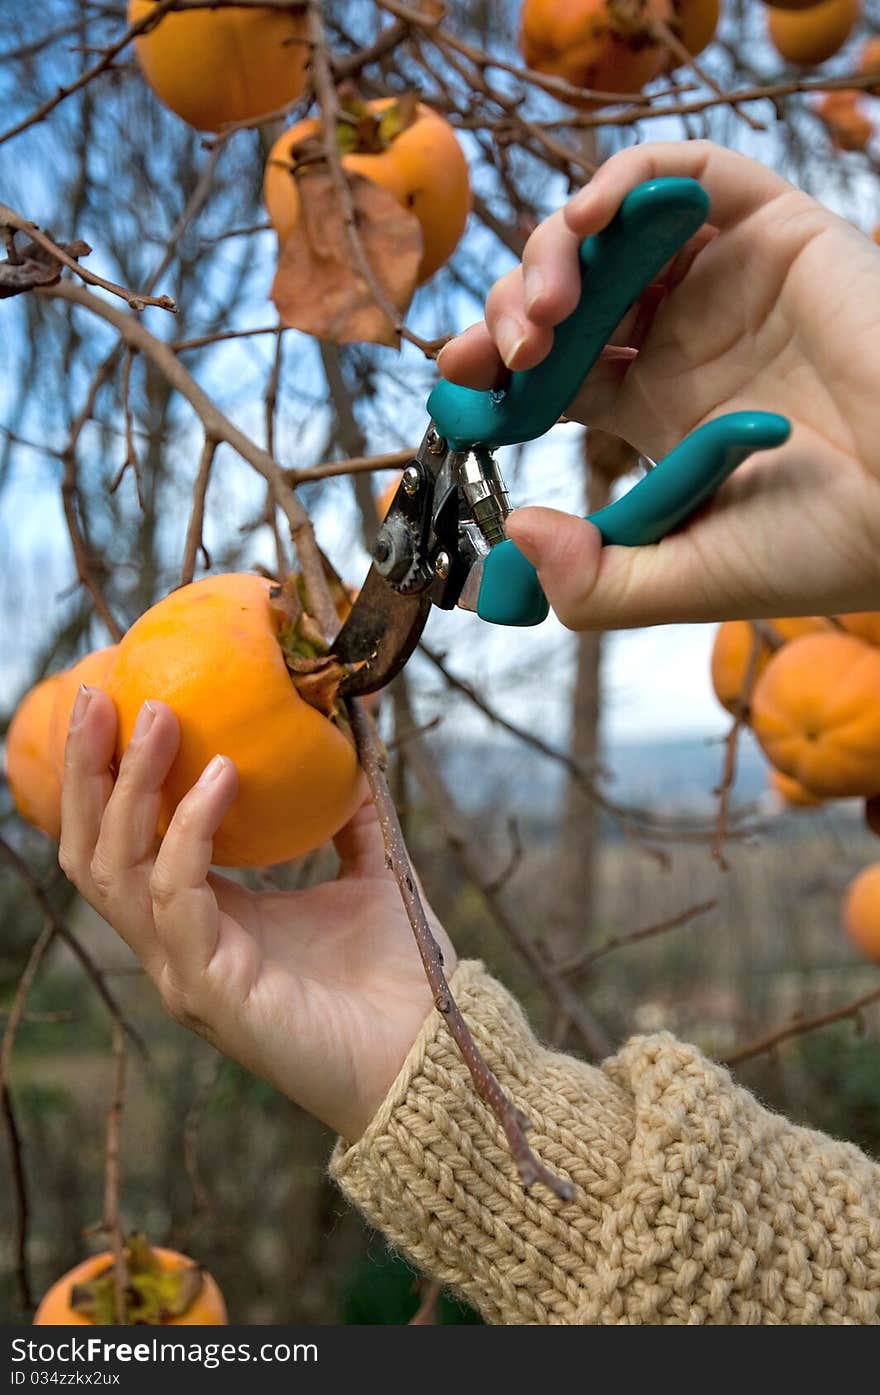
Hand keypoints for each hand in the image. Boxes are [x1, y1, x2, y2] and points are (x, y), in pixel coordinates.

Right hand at [58, 689, 454, 1141]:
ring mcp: (182, 970)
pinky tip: (225, 775)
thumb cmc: (398, 975)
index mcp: (201, 918)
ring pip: (117, 870)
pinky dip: (191, 829)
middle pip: (95, 851)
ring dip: (131, 785)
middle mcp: (175, 945)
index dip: (106, 776)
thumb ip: (349, 816)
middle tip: (99, 694)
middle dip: (89, 770)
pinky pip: (178, 895)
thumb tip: (353, 745)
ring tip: (156, 716)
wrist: (431, 1051)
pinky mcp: (207, 989)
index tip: (115, 698)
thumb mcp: (370, 873)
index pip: (124, 842)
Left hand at [439, 140, 879, 629]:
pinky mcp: (773, 229)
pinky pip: (686, 173)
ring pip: (609, 232)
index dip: (494, 373)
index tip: (452, 389)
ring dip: (551, 255)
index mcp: (660, 412)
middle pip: (567, 298)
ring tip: (540, 315)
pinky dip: (623, 182)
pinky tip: (584, 226)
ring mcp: (726, 281)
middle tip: (489, 354)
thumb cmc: (829, 545)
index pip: (554, 372)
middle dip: (509, 314)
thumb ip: (598, 581)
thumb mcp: (689, 578)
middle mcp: (685, 339)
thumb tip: (514, 535)